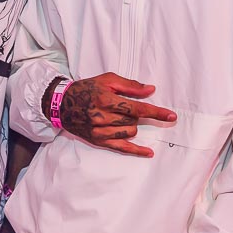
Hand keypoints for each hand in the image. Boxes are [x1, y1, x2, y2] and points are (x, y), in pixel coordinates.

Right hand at [56, 73, 175, 156]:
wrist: (61, 104)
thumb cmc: (86, 89)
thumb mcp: (106, 80)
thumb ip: (130, 85)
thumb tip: (151, 90)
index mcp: (106, 100)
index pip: (137, 109)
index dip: (156, 112)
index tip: (171, 116)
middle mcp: (102, 117)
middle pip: (133, 121)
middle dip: (135, 115)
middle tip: (123, 108)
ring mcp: (100, 131)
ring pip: (129, 133)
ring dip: (131, 126)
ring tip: (118, 117)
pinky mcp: (98, 141)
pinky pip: (121, 148)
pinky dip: (136, 151)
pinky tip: (149, 152)